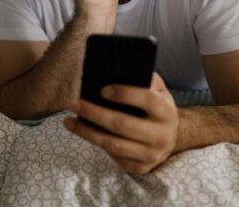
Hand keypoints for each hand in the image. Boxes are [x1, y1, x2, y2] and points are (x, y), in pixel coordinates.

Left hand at [63, 72, 177, 174]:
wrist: (170, 136)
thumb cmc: (156, 106)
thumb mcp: (156, 89)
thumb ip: (141, 78)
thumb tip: (113, 70)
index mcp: (167, 111)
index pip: (147, 100)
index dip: (125, 94)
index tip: (102, 90)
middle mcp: (162, 135)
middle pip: (123, 125)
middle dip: (94, 113)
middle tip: (73, 103)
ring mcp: (152, 155)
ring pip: (114, 145)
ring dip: (87, 133)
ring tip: (68, 121)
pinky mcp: (141, 168)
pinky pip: (114, 157)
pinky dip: (97, 144)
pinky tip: (84, 133)